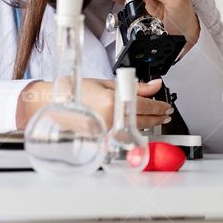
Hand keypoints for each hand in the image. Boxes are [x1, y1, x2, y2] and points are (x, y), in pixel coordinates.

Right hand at [16, 78, 171, 128]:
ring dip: (149, 124)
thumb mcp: (109, 83)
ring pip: (136, 129)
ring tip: (155, 117)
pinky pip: (124, 135)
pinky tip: (138, 124)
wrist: (56, 103)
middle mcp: (111, 119)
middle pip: (144, 120)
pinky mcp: (102, 138)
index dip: (160, 106)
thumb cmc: (79, 91)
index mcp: (113, 102)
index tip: (166, 105)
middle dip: (158, 116)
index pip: (146, 106)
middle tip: (165, 112)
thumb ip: (136, 87)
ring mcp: (106, 131)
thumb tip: (155, 85)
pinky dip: (134, 129)